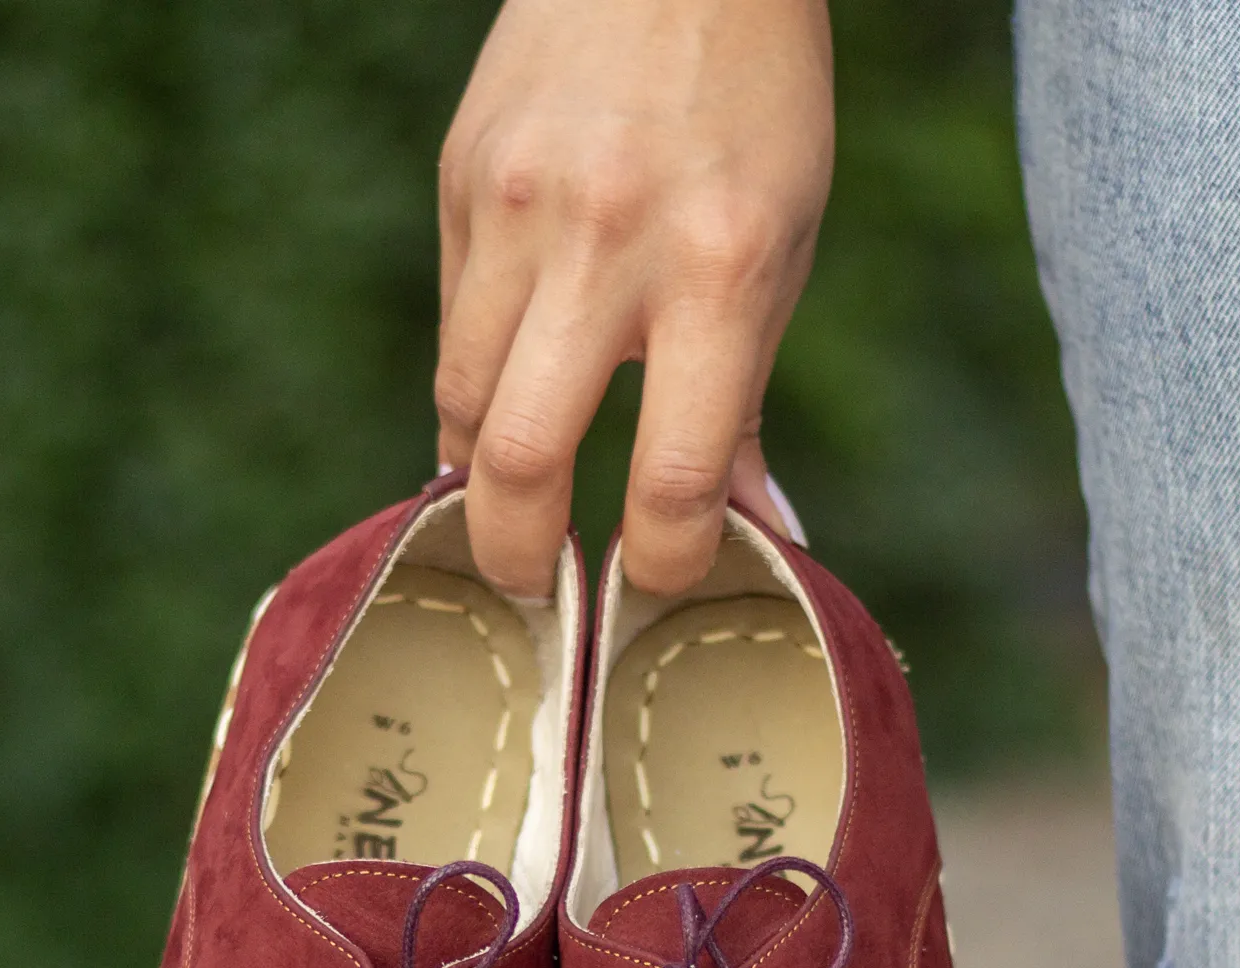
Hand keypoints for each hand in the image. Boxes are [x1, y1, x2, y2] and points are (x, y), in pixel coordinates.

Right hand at [436, 0, 831, 597]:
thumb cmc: (754, 102)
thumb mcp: (786, 246)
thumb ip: (748, 400)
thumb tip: (762, 535)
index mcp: (720, 268)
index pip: (676, 475)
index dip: (664, 561)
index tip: (659, 581)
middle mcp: (609, 241)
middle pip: (525, 456)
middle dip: (521, 557)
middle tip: (535, 591)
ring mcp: (518, 205)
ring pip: (463, 400)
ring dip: (482, 478)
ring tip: (510, 508)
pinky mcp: (461, 181)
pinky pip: (454, 325)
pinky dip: (476, 387)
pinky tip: (503, 403)